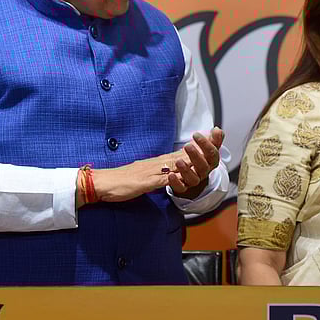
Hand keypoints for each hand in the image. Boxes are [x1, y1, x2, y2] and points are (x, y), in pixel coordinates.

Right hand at [79, 127, 224, 203]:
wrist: (102, 183)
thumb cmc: (121, 181)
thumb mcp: (143, 176)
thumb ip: (156, 173)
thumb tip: (167, 172)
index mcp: (157, 162)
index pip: (182, 152)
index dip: (197, 146)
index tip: (211, 138)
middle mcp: (158, 163)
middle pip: (184, 153)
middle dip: (201, 146)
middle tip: (217, 136)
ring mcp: (153, 171)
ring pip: (177, 163)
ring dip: (194, 157)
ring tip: (209, 151)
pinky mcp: (147, 181)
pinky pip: (165, 179)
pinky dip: (177, 176)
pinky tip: (188, 174)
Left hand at [168, 127, 224, 197]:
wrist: (191, 171)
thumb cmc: (200, 156)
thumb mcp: (207, 146)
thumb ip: (214, 138)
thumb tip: (217, 130)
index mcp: (211, 161)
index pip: (212, 153)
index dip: (205, 144)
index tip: (196, 134)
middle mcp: (204, 171)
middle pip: (203, 166)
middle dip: (196, 156)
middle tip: (187, 146)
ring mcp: (194, 180)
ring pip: (193, 179)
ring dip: (186, 170)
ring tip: (178, 161)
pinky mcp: (183, 187)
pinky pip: (181, 188)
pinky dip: (176, 182)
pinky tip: (170, 175)